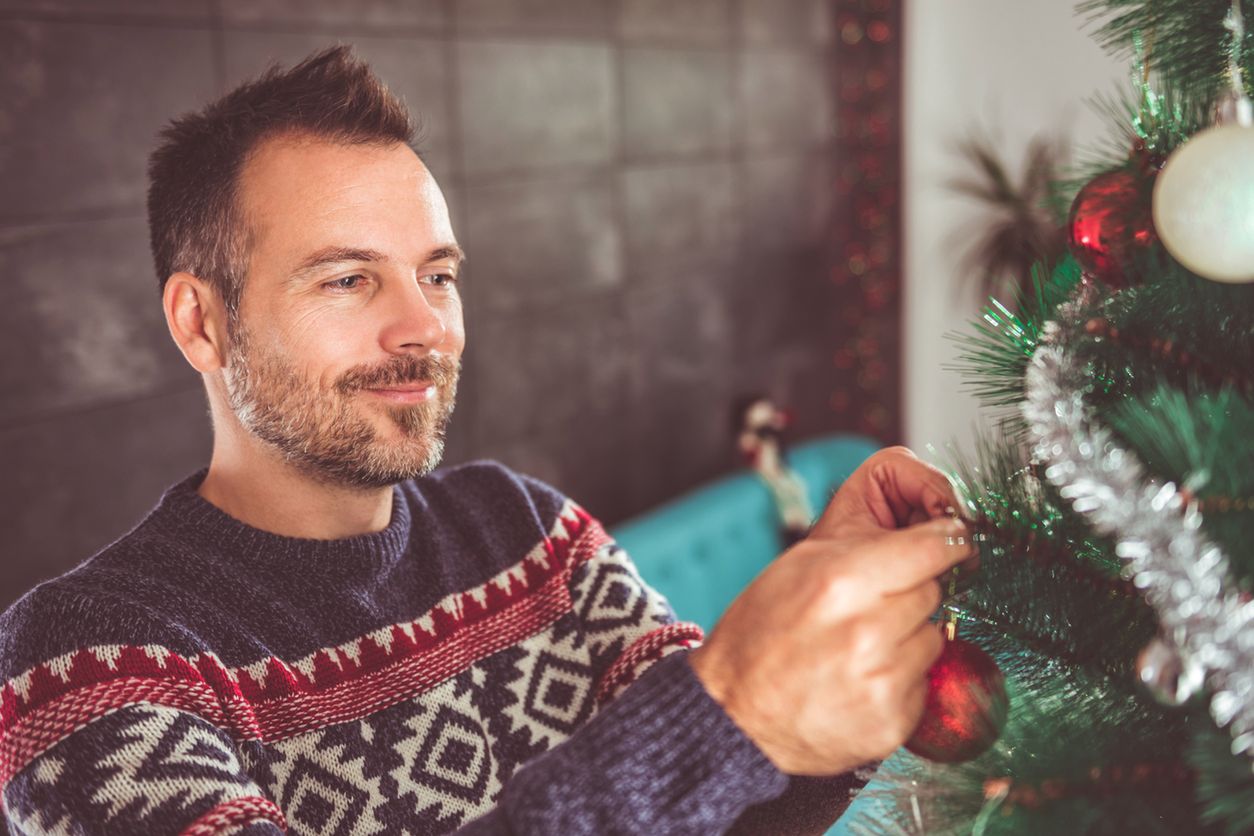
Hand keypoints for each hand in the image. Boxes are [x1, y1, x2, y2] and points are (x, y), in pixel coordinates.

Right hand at [689, 447, 972, 774]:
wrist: (735, 715)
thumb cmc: (761, 634)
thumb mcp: (799, 563)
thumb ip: (864, 540)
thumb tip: (931, 526)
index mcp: (842, 580)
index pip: (934, 547)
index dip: (945, 541)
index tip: (949, 542)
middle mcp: (868, 630)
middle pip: (933, 590)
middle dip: (909, 591)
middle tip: (869, 604)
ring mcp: (883, 679)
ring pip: (934, 636)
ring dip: (908, 637)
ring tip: (858, 646)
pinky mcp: (894, 720)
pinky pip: (924, 681)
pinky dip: (901, 678)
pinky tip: (860, 679)